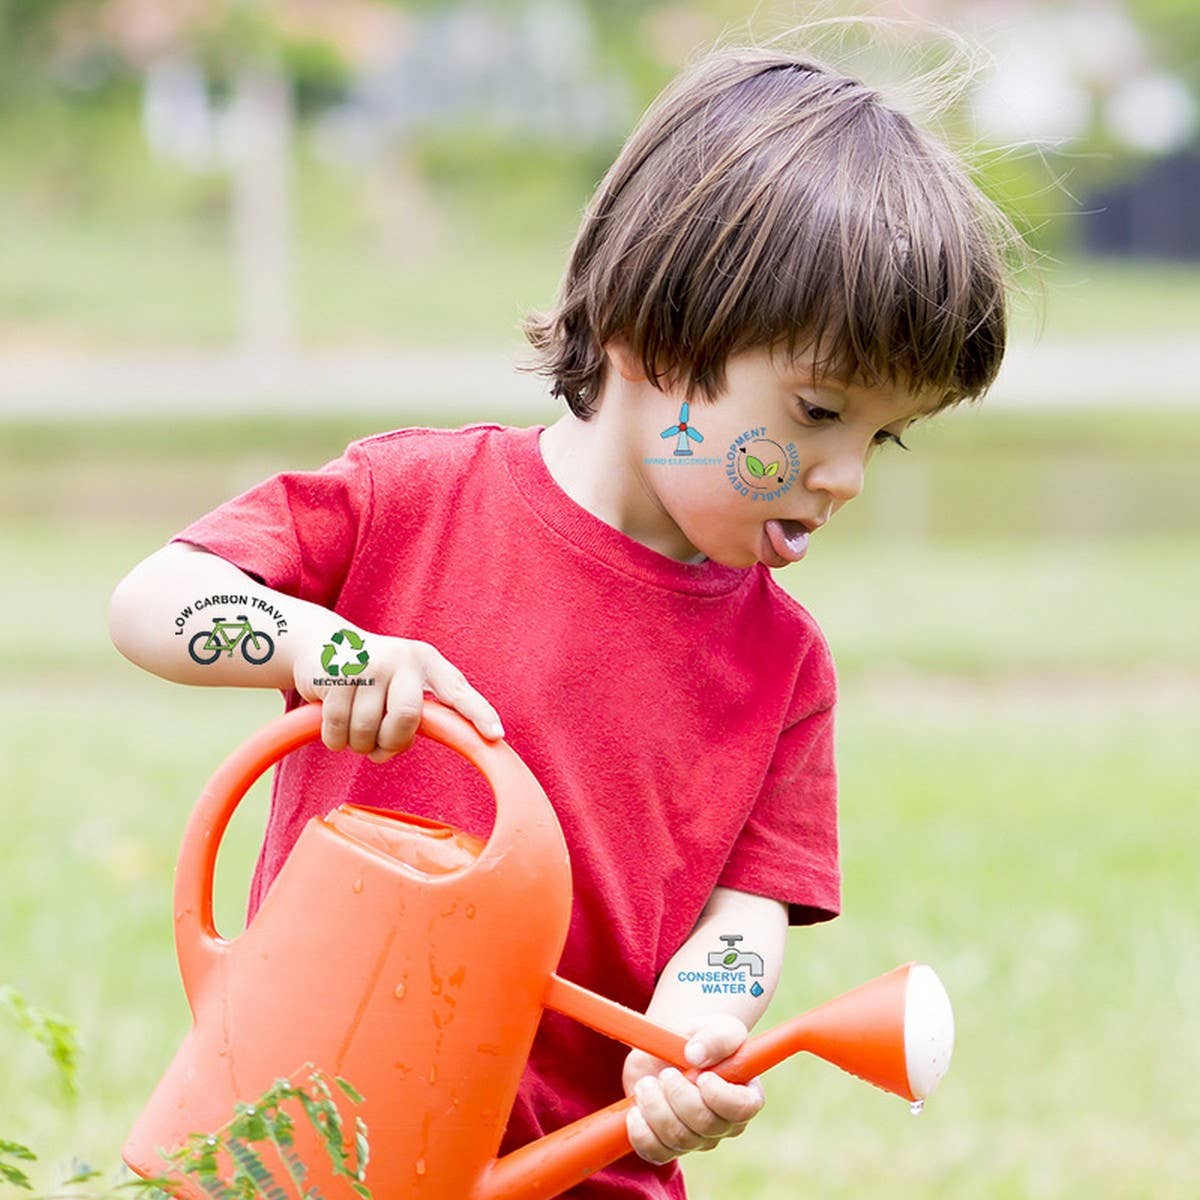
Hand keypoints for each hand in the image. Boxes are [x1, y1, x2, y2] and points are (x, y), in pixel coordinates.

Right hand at [294, 632, 503, 760]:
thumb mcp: (402, 681)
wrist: (322, 642)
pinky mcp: (333, 676)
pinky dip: (335, 740)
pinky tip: (335, 726)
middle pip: (407, 718)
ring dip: (359, 745)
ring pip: (367, 730)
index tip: (495, 735)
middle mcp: (400, 658)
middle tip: (379, 746)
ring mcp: (365, 664)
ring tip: (356, 731)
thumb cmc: (372, 675)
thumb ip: (417, 710)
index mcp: (425, 661)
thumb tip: (405, 746)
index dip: (477, 714)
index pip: (456, 690)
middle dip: (391, 743)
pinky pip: (337, 729)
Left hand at [622, 1014, 764, 1164]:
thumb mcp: (715, 1026)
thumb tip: (696, 1055)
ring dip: (656, 1107)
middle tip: (666, 1073)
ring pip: (678, 1139)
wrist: (667, 1048)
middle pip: (706, 1126)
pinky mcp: (667, 1146)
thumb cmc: (699, 1038)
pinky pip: (655, 1152)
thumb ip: (716, 1036)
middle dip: (680, 1096)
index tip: (701, 1076)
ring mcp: (695, 1139)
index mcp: (744, 1094)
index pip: (743, 1109)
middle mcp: (723, 1124)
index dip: (721, 1096)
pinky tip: (636, 1108)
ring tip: (647, 1083)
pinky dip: (641, 1131)